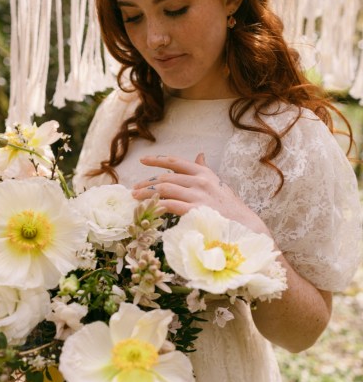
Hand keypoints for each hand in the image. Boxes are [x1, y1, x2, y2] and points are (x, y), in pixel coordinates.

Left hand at [132, 153, 267, 233]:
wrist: (245, 226)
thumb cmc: (231, 208)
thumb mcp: (218, 184)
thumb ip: (205, 171)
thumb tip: (199, 155)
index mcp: (204, 173)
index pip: (176, 162)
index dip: (157, 159)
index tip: (143, 160)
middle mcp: (200, 181)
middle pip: (166, 177)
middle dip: (147, 182)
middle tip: (135, 189)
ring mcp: (197, 195)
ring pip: (164, 189)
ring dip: (147, 193)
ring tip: (136, 198)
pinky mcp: (195, 210)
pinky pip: (170, 205)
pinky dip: (157, 205)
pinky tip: (149, 208)